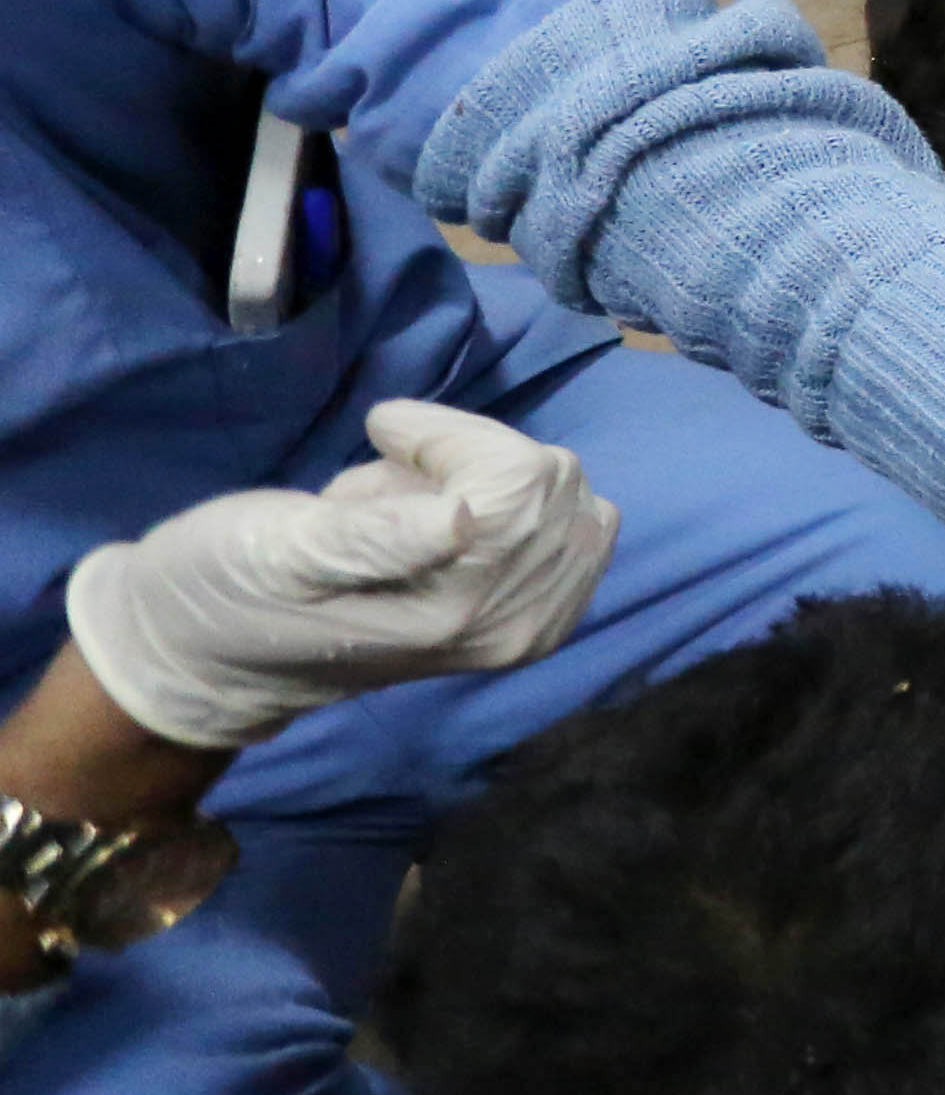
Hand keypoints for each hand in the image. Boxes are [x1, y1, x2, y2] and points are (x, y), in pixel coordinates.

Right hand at [65, 401, 616, 751]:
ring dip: (489, 483)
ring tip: (405, 515)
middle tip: (382, 493)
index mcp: (458, 607)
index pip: (521, 474)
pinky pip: (579, 528)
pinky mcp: (537, 625)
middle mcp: (515, 626)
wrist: (216, 662)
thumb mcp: (279, 549)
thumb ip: (376, 536)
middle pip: (552, 480)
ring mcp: (533, 631)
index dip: (452, 435)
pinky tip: (453, 533)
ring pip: (566, 495)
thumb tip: (464, 516)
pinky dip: (520, 510)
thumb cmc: (230, 588)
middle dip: (466, 460)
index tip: (383, 432)